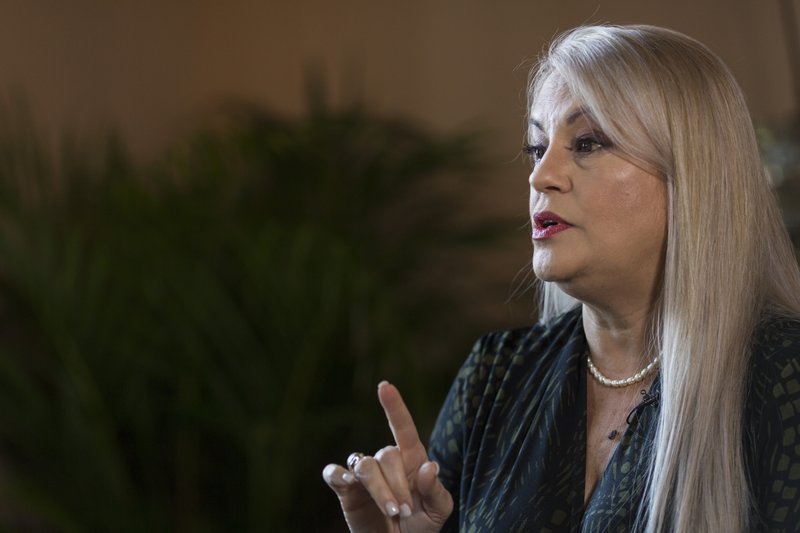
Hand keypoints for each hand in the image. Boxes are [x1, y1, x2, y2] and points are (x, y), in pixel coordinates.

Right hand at [322, 381, 452, 531]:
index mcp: (411, 459)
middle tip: (406, 512)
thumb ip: (436, 491)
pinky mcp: (345, 489)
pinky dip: (338, 475)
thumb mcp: (438, 512)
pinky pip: (334, 473)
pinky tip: (346, 483)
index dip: (394, 407)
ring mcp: (364, 475)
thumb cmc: (420, 525)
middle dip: (398, 485)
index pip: (403, 428)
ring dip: (379, 490)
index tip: (384, 386)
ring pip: (365, 466)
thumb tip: (429, 466)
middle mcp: (386, 461)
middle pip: (386, 455)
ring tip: (393, 512)